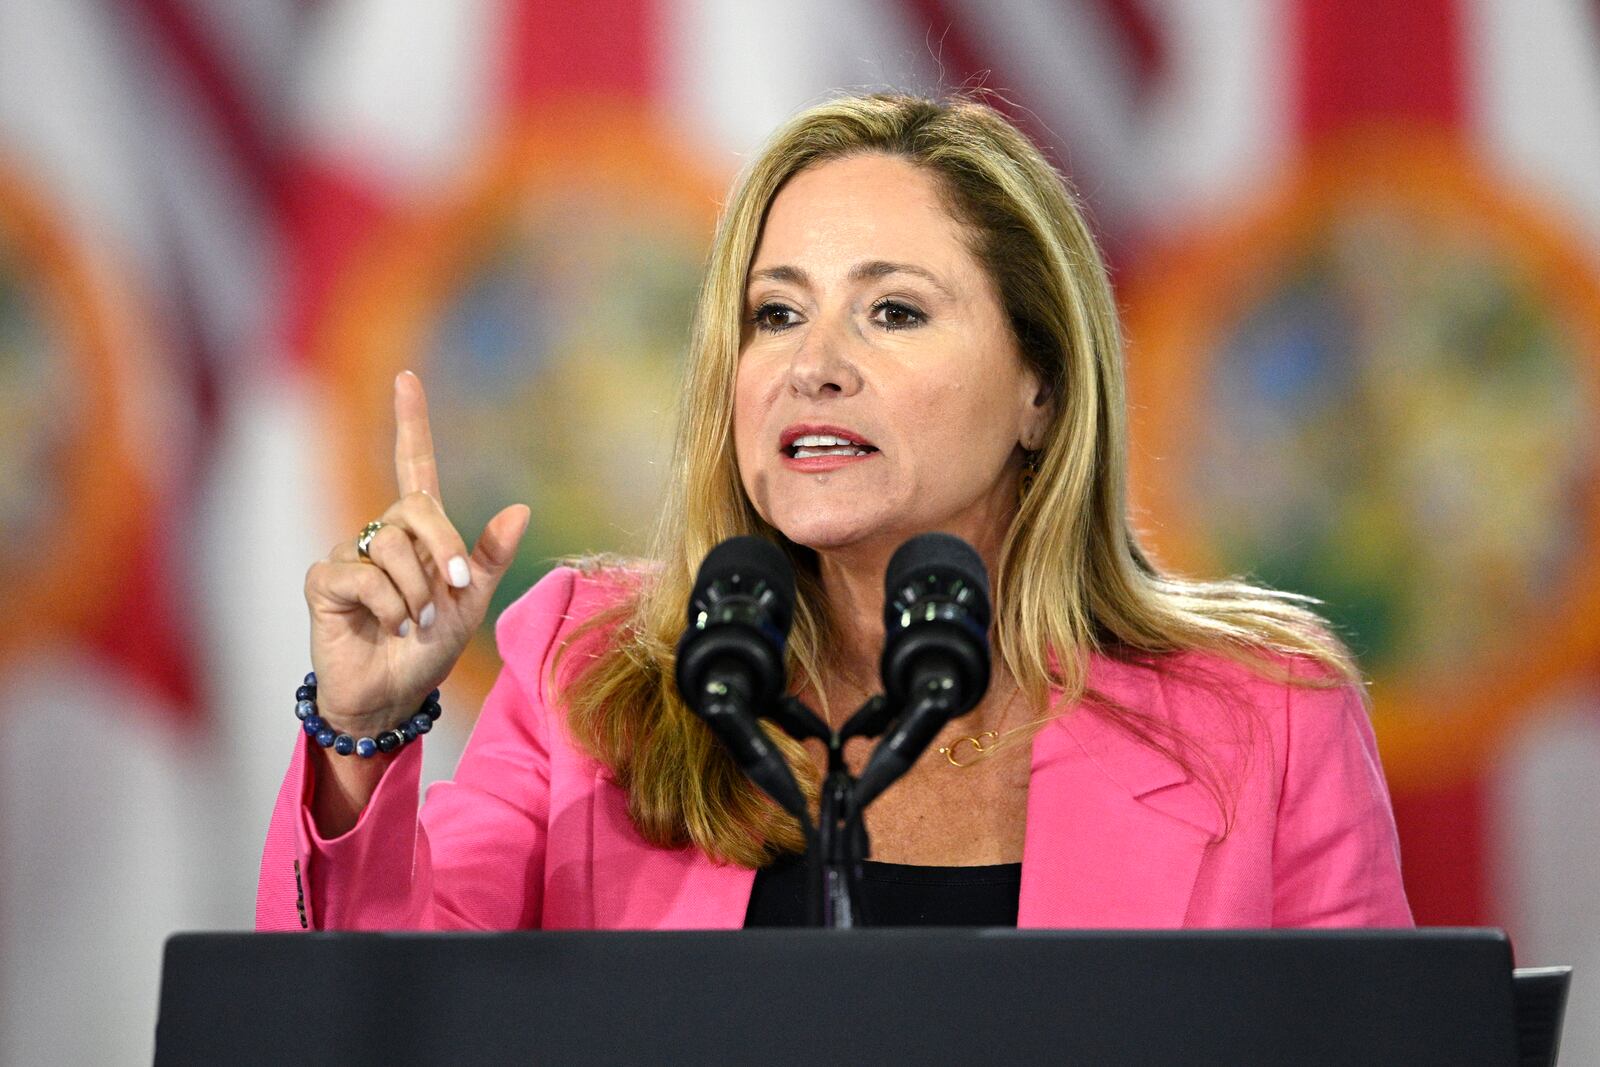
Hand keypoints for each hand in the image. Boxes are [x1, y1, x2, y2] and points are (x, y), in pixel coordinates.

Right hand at [303, 371, 529, 732]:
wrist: (394, 694)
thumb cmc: (430, 647)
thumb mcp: (472, 602)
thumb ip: (490, 557)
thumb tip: (520, 509)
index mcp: (420, 532)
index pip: (415, 464)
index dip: (411, 422)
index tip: (406, 379)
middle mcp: (380, 533)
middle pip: (415, 509)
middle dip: (444, 550)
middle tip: (452, 593)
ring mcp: (349, 554)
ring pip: (391, 546)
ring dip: (416, 592)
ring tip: (414, 622)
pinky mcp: (324, 582)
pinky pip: (362, 575)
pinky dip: (388, 605)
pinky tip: (388, 626)